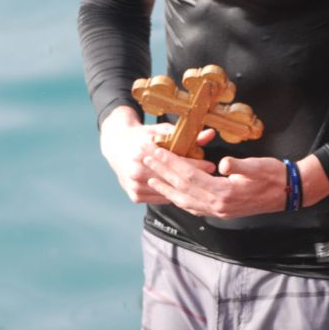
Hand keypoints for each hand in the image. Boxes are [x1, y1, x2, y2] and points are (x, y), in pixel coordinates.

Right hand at [100, 106, 215, 204]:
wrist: (117, 146)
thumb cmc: (142, 137)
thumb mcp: (161, 131)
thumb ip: (185, 135)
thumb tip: (210, 135)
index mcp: (142, 152)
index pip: (174, 162)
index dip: (195, 164)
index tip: (211, 165)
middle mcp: (136, 171)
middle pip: (172, 179)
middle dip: (194, 180)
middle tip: (211, 179)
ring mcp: (134, 186)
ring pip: (167, 192)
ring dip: (185, 191)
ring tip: (202, 188)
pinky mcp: (135, 196)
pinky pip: (160, 199)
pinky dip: (172, 196)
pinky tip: (185, 193)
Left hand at [142, 149, 287, 218]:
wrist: (288, 193)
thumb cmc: (273, 175)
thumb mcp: (257, 166)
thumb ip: (238, 166)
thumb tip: (222, 164)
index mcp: (224, 193)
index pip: (189, 176)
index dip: (171, 163)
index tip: (156, 152)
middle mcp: (218, 205)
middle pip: (182, 188)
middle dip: (162, 174)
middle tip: (146, 161)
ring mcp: (219, 211)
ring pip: (186, 201)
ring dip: (167, 189)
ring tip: (152, 179)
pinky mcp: (222, 211)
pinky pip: (195, 207)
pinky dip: (181, 200)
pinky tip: (173, 194)